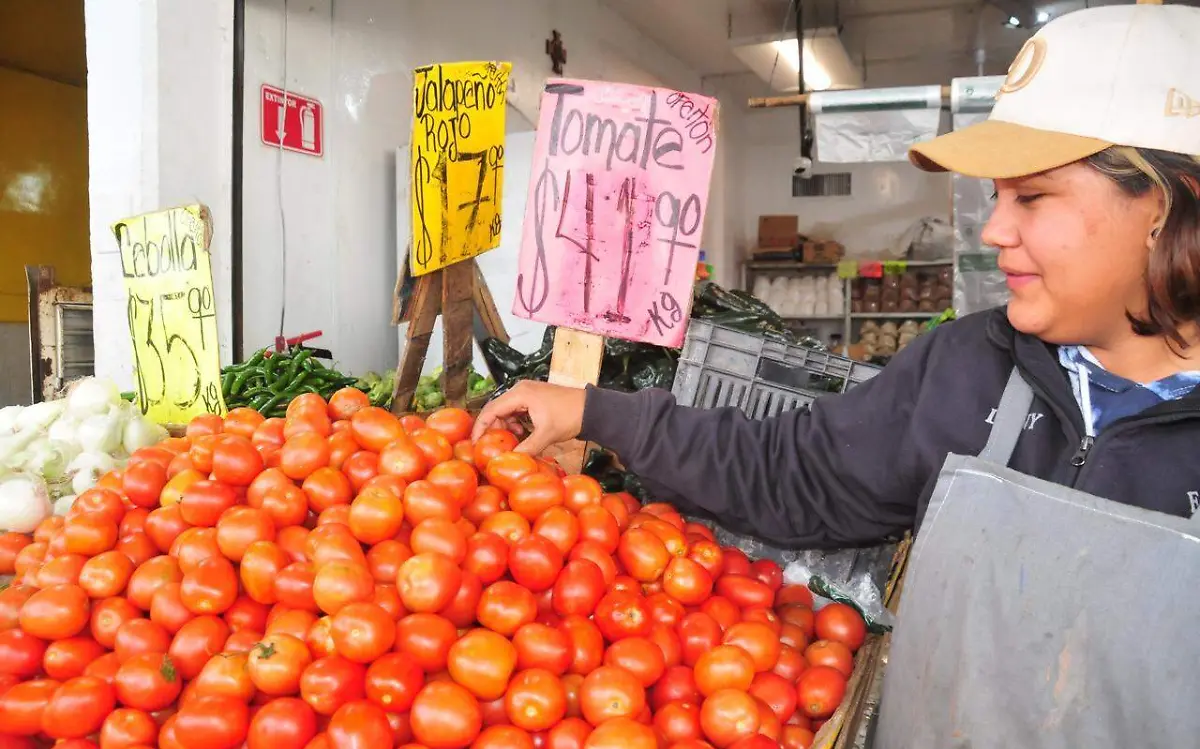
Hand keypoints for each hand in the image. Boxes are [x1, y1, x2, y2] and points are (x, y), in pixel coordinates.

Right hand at [471, 380, 587, 455]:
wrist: (591, 409)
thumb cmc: (569, 417)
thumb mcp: (546, 435)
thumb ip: (526, 448)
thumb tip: (509, 460)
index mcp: (520, 394)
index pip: (491, 409)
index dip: (480, 427)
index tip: (474, 443)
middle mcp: (521, 389)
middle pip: (496, 409)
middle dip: (493, 428)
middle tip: (493, 446)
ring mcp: (528, 392)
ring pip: (506, 410)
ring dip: (506, 426)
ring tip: (514, 441)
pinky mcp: (534, 397)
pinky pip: (517, 410)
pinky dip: (516, 422)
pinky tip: (523, 434)